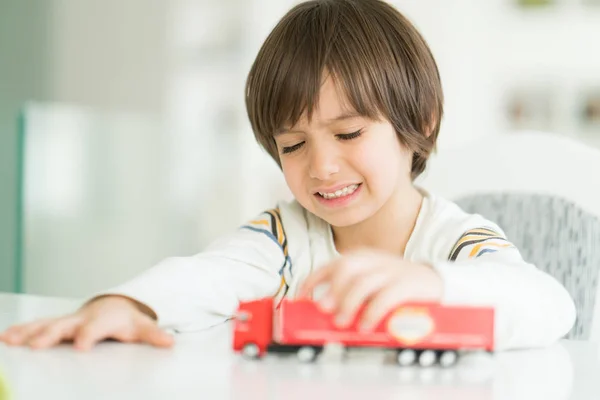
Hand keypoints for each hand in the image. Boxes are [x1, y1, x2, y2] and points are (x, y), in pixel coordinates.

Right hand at [0, 296, 173, 350]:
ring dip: (29, 331)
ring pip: (46, 324)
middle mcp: (82, 319)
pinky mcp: (58, 324)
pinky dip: (22, 330)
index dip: (89, 335)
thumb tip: (170, 341)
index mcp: (103, 320)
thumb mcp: (141, 326)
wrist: (115, 305)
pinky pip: (38, 326)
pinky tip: (6, 337)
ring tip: (11, 340)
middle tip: (36, 345)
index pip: (96, 328)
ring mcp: (68, 321)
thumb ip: (153, 335)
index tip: (81, 345)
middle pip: (65, 326)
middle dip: (51, 334)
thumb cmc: (127, 319)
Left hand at [298, 250, 442, 329]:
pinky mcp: (408, 284)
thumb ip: (351, 291)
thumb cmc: (398, 287)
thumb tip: (325, 310)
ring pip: (363, 282)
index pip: (332, 264)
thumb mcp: (373, 284)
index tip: (301, 296)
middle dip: (332, 290)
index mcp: (363, 258)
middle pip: (346, 268)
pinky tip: (365, 324)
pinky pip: (385, 297)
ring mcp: (392, 271)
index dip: (314, 279)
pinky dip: (371, 312)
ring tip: (342, 322)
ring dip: (348, 303)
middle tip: (324, 310)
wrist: (437, 283)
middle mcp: (375, 261)